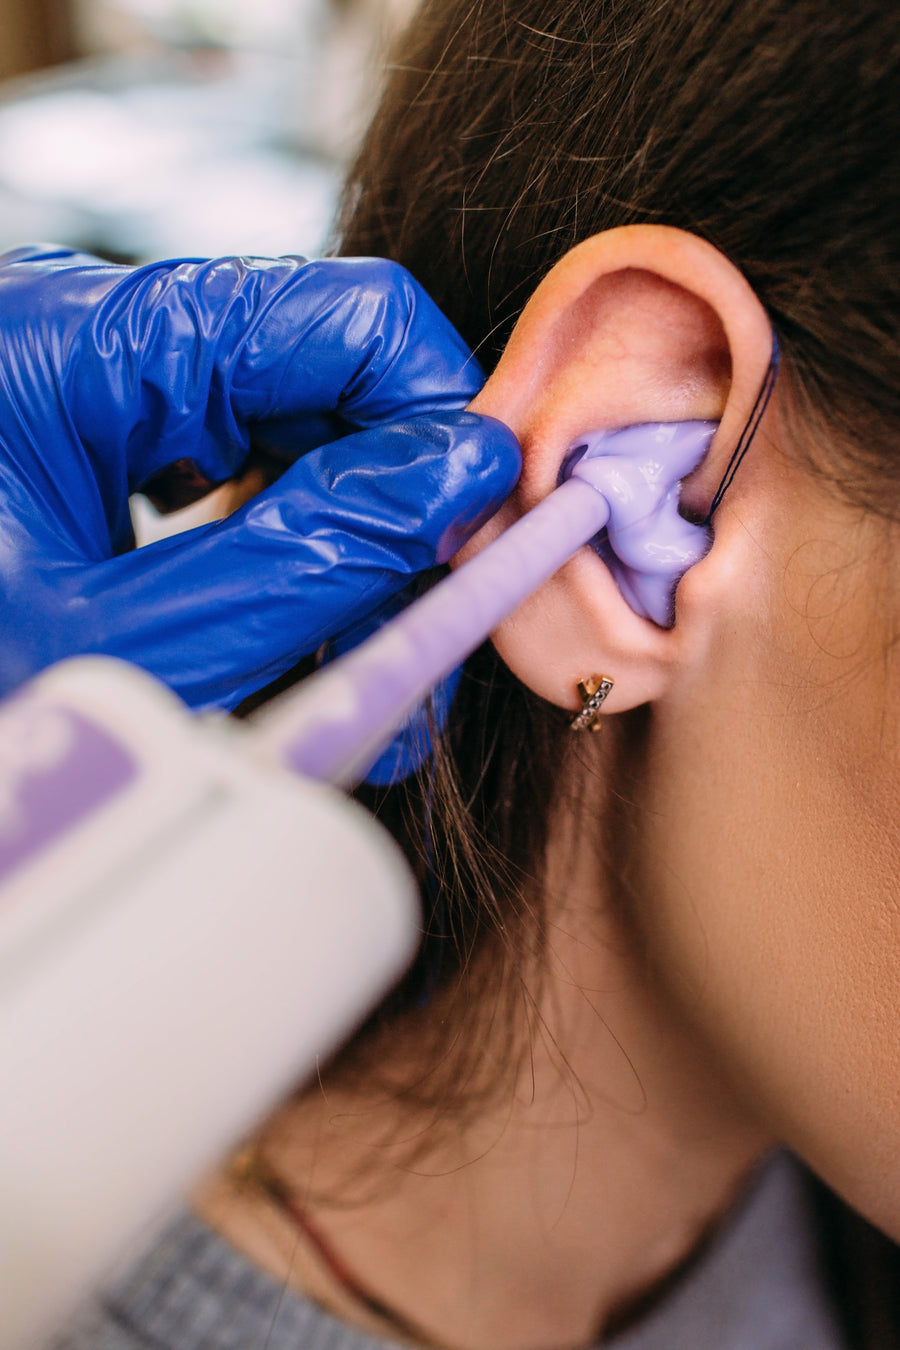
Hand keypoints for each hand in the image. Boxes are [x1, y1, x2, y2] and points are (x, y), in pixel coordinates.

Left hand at [0, 246, 518, 710]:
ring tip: (361, 690)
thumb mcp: (131, 647)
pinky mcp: (99, 453)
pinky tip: (296, 655)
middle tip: (422, 643)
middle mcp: (94, 342)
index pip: (346, 317)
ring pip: (289, 445)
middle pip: (325, 384)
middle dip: (397, 517)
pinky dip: (283, 568)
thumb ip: (305, 559)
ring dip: (346, 563)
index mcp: (77, 341)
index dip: (446, 424)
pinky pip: (232, 482)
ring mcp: (96, 395)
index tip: (484, 541)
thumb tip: (462, 477)